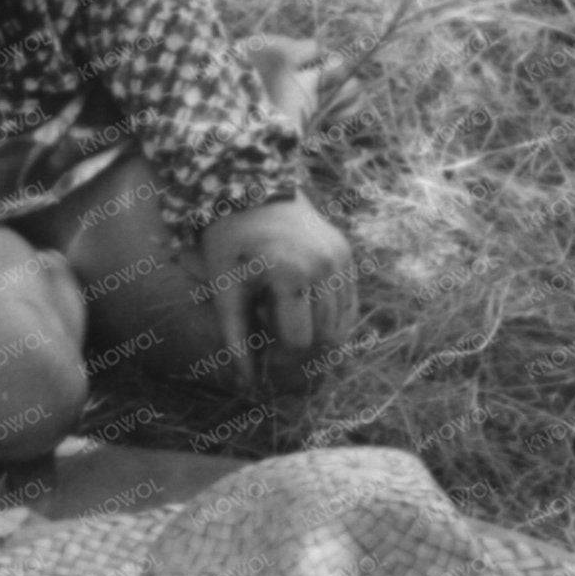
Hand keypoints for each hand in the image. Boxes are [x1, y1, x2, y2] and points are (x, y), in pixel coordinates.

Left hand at [197, 196, 355, 406]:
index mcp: (290, 274)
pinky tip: (306, 315)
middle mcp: (323, 266)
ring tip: (288, 326)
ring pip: (343, 324)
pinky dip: (332, 319)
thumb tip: (248, 383)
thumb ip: (237, 338)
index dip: (283, 359)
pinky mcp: (346, 255)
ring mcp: (339, 259)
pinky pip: (349, 303)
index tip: (265, 359)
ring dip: (319, 337)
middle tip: (279, 350)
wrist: (250, 192)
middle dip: (305, 354)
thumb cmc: (230, 244)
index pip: (300, 341)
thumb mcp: (225, 290)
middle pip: (327, 338)